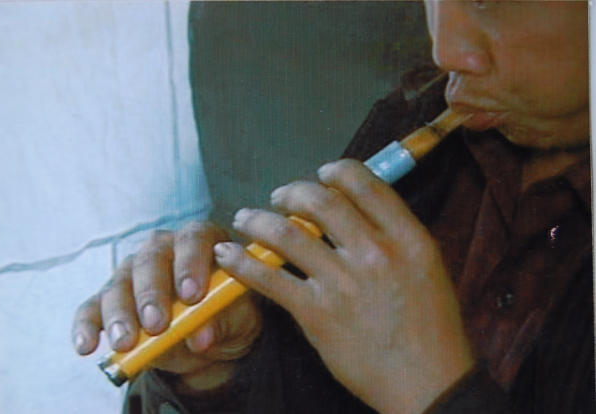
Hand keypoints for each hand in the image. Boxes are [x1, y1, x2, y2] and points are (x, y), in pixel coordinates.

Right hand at [71, 222, 262, 389]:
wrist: (209, 338)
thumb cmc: (228, 316)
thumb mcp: (238, 320)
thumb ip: (223, 323)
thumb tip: (200, 337)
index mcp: (201, 241)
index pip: (194, 239)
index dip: (191, 264)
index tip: (192, 295)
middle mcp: (163, 249)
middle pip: (150, 259)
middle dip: (152, 293)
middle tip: (157, 324)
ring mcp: (132, 272)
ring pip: (119, 284)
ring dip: (120, 314)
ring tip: (125, 343)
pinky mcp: (110, 299)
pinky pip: (92, 307)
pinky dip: (87, 326)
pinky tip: (87, 346)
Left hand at [213, 160, 473, 413]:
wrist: (428, 384)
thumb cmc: (432, 329)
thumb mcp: (427, 269)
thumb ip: (394, 236)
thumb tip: (356, 211)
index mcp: (408, 238)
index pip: (365, 184)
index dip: (336, 171)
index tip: (321, 174)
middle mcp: (375, 253)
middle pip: (320, 201)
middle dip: (292, 192)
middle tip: (279, 196)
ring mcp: (343, 283)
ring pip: (287, 234)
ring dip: (258, 220)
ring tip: (245, 218)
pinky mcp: (317, 314)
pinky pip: (269, 279)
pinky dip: (242, 262)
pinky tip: (228, 255)